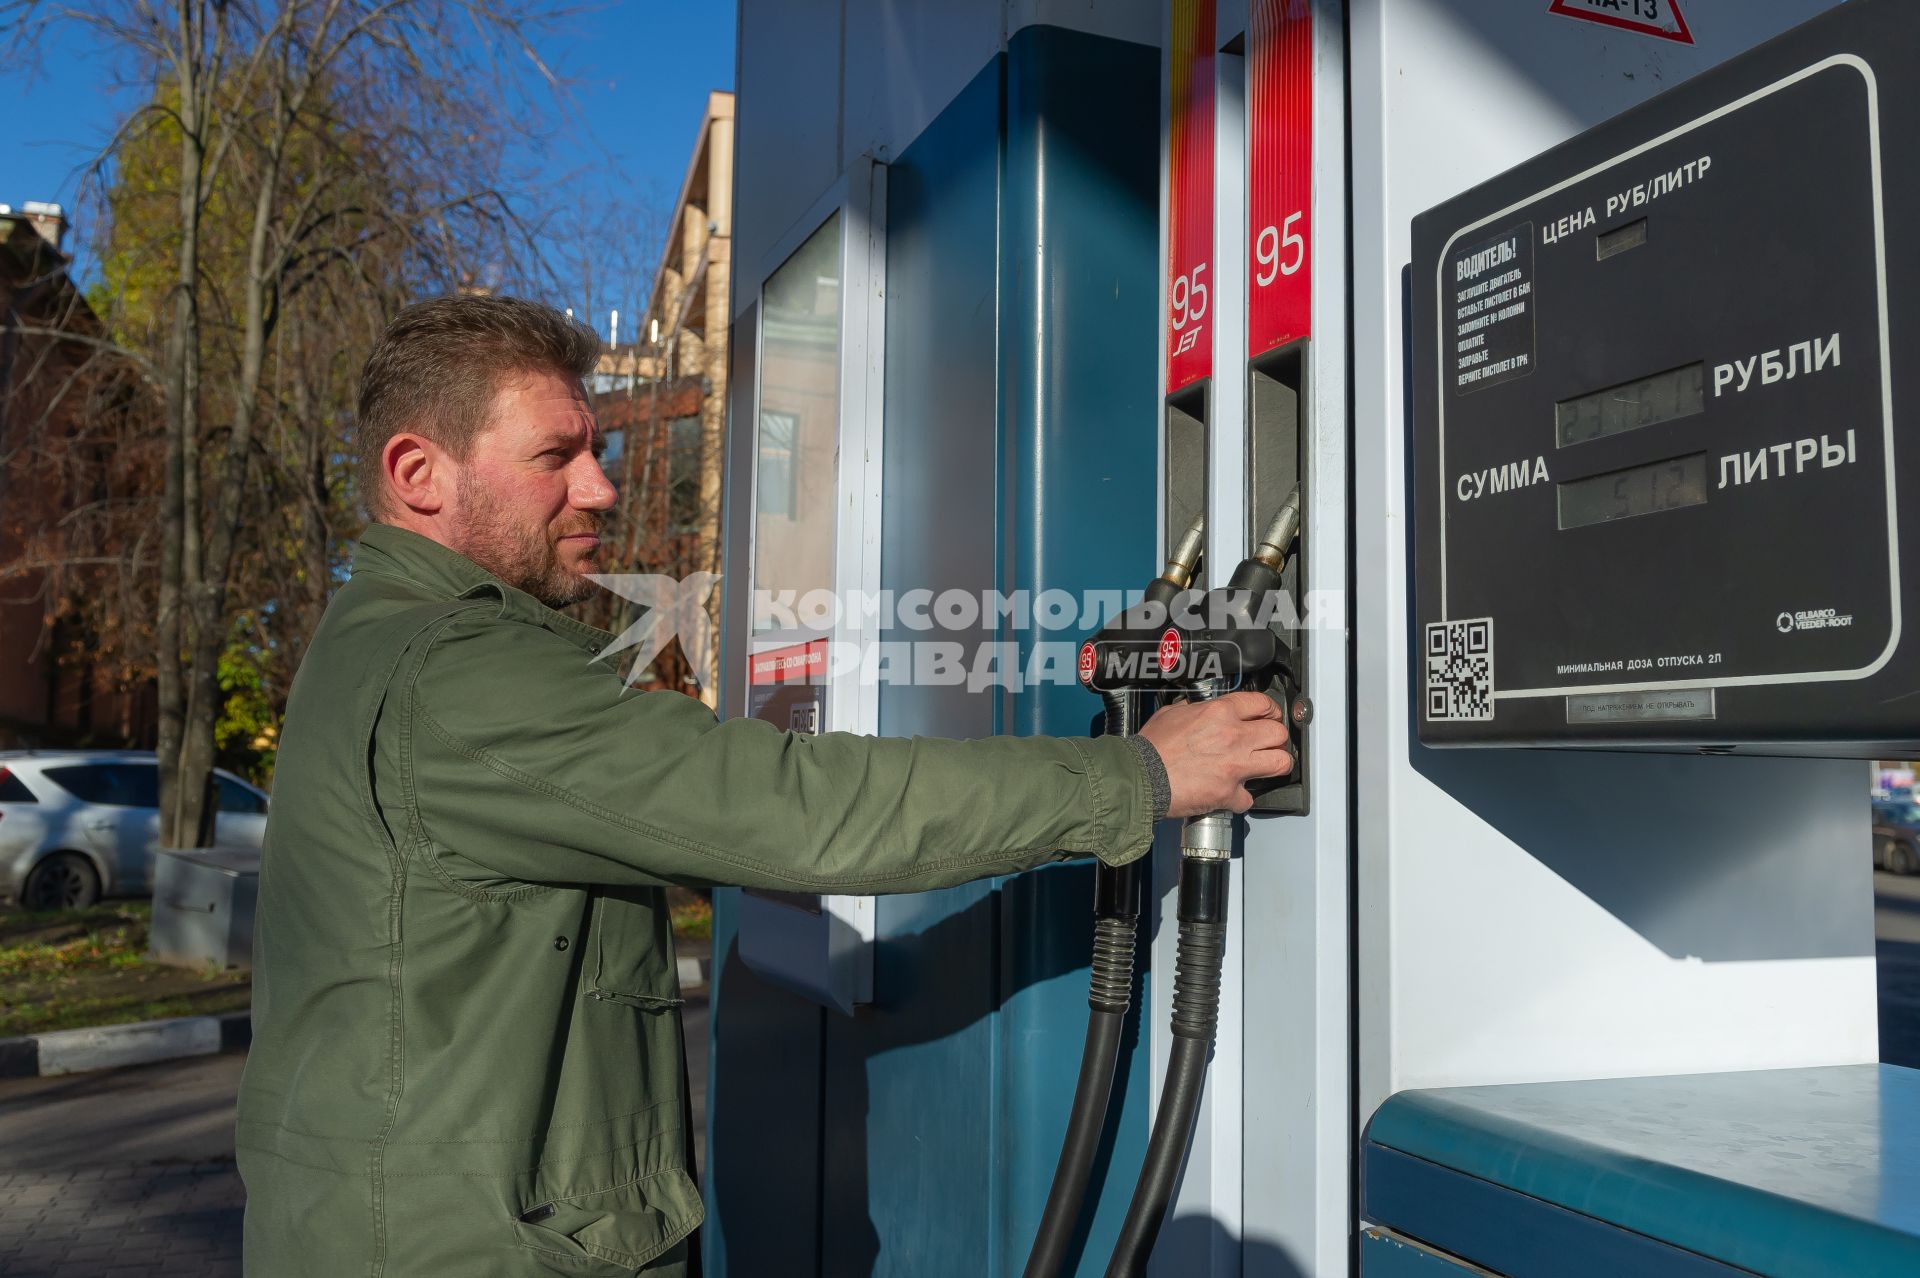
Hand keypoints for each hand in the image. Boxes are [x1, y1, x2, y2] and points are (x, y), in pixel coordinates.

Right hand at [1136, 691, 1291, 816]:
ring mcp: (1235, 766)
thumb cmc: (1150, 748)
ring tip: (1266, 767)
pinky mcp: (1229, 793)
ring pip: (1281, 763)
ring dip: (1275, 765)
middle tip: (1270, 743)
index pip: (1262, 703)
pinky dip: (1240, 798)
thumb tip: (1196, 710)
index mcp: (1219, 713)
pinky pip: (1249, 798)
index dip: (1270, 710)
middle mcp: (1233, 736)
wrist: (1139, 778)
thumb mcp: (1171, 714)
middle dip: (1276, 738)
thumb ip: (1192, 710)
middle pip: (1279, 733)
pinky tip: (1231, 794)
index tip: (1270, 716)